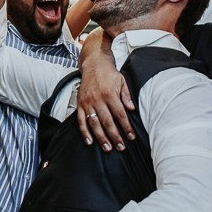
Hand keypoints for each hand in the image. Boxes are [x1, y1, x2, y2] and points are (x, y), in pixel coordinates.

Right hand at [76, 29, 135, 150]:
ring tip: (107, 148)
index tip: (131, 137)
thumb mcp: (122, 81)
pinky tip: (90, 141)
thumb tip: (131, 109)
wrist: (93, 64)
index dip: (126, 127)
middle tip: (120, 147)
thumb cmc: (108, 73)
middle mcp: (98, 99)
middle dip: (115, 136)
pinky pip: (81, 120)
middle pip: (107, 121)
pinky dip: (84, 132)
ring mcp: (87, 102)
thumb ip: (126, 95)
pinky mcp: (80, 104)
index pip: (120, 114)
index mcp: (110, 94)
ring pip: (94, 123)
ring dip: (101, 137)